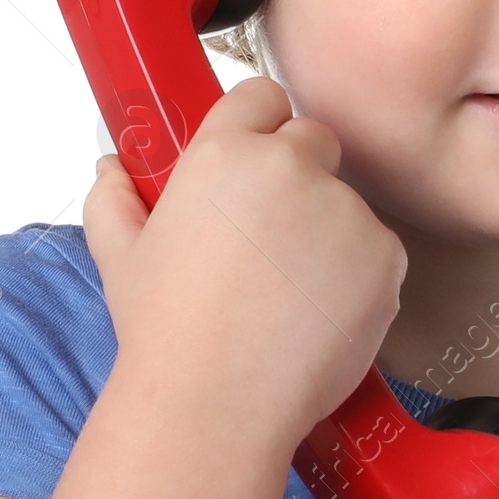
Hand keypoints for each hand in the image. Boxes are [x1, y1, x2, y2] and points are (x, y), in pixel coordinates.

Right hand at [83, 77, 407, 444]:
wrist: (219, 403)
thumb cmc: (168, 335)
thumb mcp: (121, 258)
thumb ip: (115, 199)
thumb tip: (112, 168)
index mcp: (225, 153)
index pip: (262, 95)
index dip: (260, 126)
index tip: (257, 157)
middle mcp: (291, 168)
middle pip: (315, 141)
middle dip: (300, 176)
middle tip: (270, 238)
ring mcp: (345, 211)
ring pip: (347, 204)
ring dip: (329, 233)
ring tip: (286, 295)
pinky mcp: (386, 256)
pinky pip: (378, 252)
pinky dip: (359, 277)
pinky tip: (316, 315)